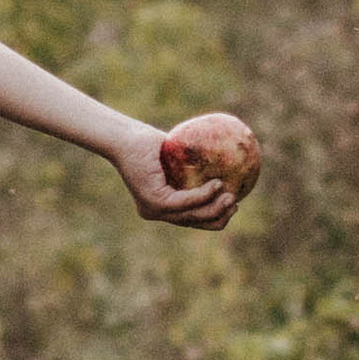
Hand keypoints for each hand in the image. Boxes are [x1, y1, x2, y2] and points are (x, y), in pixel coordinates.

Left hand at [111, 124, 239, 228]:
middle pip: (192, 223)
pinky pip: (184, 201)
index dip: (212, 218)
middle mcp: (155, 211)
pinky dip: (203, 195)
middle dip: (217, 219)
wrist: (123, 137)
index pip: (189, 218)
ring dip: (215, 209)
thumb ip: (193, 165)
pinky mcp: (154, 201)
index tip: (231, 207)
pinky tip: (218, 185)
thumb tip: (225, 162)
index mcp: (159, 204)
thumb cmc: (146, 141)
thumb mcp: (175, 155)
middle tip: (235, 206)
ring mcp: (153, 209)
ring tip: (231, 197)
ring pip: (190, 216)